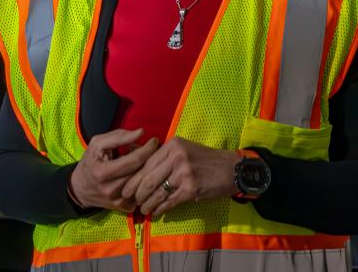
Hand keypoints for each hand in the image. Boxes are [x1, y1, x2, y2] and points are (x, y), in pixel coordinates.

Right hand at [69, 128, 158, 211]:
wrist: (79, 189)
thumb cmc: (90, 163)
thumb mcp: (97, 145)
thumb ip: (118, 136)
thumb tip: (141, 132)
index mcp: (102, 173)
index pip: (133, 160)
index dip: (147, 149)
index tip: (154, 141)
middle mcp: (110, 189)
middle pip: (141, 172)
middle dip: (150, 158)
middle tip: (153, 149)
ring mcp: (118, 201)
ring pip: (143, 183)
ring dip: (149, 170)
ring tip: (146, 161)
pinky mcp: (123, 208)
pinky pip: (142, 193)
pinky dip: (144, 183)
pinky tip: (142, 174)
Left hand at [122, 137, 238, 215]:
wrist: (232, 169)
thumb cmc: (206, 160)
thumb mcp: (185, 149)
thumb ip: (165, 157)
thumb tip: (140, 172)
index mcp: (173, 144)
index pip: (146, 163)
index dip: (133, 179)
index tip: (126, 189)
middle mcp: (177, 156)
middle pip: (148, 179)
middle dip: (136, 194)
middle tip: (132, 202)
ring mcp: (184, 173)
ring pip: (157, 193)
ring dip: (147, 204)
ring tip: (143, 209)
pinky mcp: (191, 189)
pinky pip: (169, 202)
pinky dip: (160, 209)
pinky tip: (157, 212)